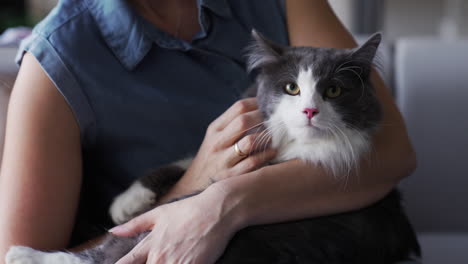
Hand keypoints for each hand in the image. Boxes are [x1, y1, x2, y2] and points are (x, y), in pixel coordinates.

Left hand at [111, 185, 239, 263]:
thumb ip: (134, 225)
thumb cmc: (188, 210)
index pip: (127, 263)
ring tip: (172, 260)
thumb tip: (113, 231)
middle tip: (160, 259)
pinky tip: (184, 262)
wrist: (217, 211)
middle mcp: (161, 258)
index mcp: (150, 245)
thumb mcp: (159, 214)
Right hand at [160, 98, 275, 202]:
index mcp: (215, 129)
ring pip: (249, 141)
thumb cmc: (212, 159)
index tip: (270, 106)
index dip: (258, 104)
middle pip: (243, 121)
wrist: (192, 188)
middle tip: (277, 120)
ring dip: (266, 137)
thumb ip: (233, 124)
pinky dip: (266, 155)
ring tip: (276, 136)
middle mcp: (218, 142)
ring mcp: (224, 160)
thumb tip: (261, 110)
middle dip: (264, 118)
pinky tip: (273, 152)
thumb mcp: (216, 138)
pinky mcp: (231, 177)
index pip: (239, 108)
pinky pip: (253, 162)